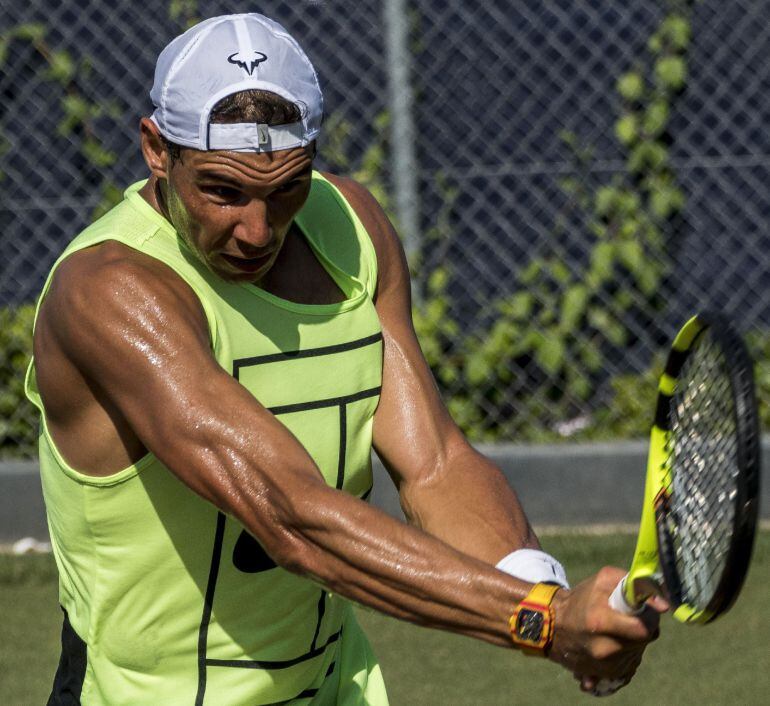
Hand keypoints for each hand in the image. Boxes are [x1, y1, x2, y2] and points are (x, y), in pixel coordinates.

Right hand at [548, 566, 668, 692]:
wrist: (552, 625)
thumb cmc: (581, 599)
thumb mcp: (602, 580)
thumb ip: (634, 584)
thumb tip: (664, 604)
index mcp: (600, 622)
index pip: (644, 628)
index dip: (649, 617)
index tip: (642, 610)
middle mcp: (603, 648)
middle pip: (643, 641)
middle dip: (640, 627)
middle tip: (627, 617)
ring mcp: (604, 665)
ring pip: (637, 652)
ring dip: (633, 640)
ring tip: (616, 629)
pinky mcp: (604, 675)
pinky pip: (629, 665)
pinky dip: (625, 653)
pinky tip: (612, 642)